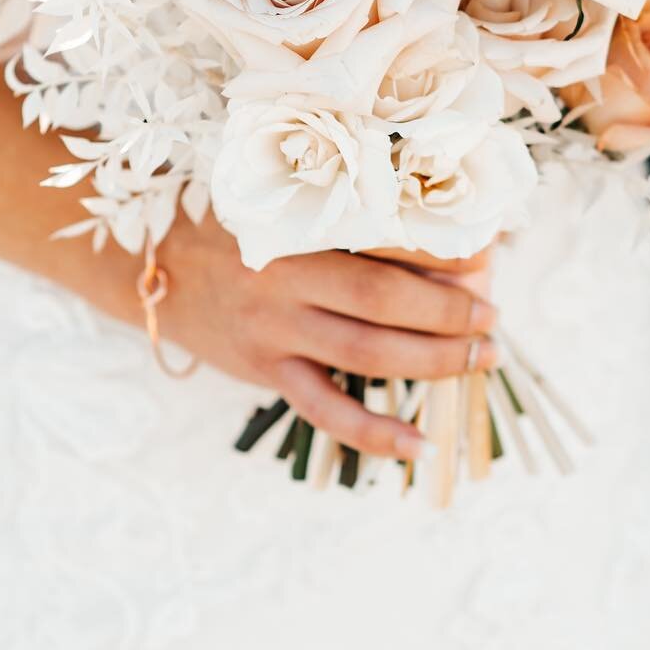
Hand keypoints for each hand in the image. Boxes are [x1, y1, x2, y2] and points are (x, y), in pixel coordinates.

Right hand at [152, 210, 497, 461]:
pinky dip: (376, 433)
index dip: (445, 248)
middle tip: (493, 315)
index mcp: (298, 223)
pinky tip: (420, 443)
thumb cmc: (240, 230)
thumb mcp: (288, 206)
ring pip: (367, 353)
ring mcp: (275, 328)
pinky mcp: (267, 371)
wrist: (156, 269)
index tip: (490, 253)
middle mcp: (285, 274)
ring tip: (481, 359)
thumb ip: (351, 217)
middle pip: (385, 298)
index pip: (386, 234)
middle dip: (451, 311)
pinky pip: (327, 411)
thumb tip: (446, 240)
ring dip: (434, 360)